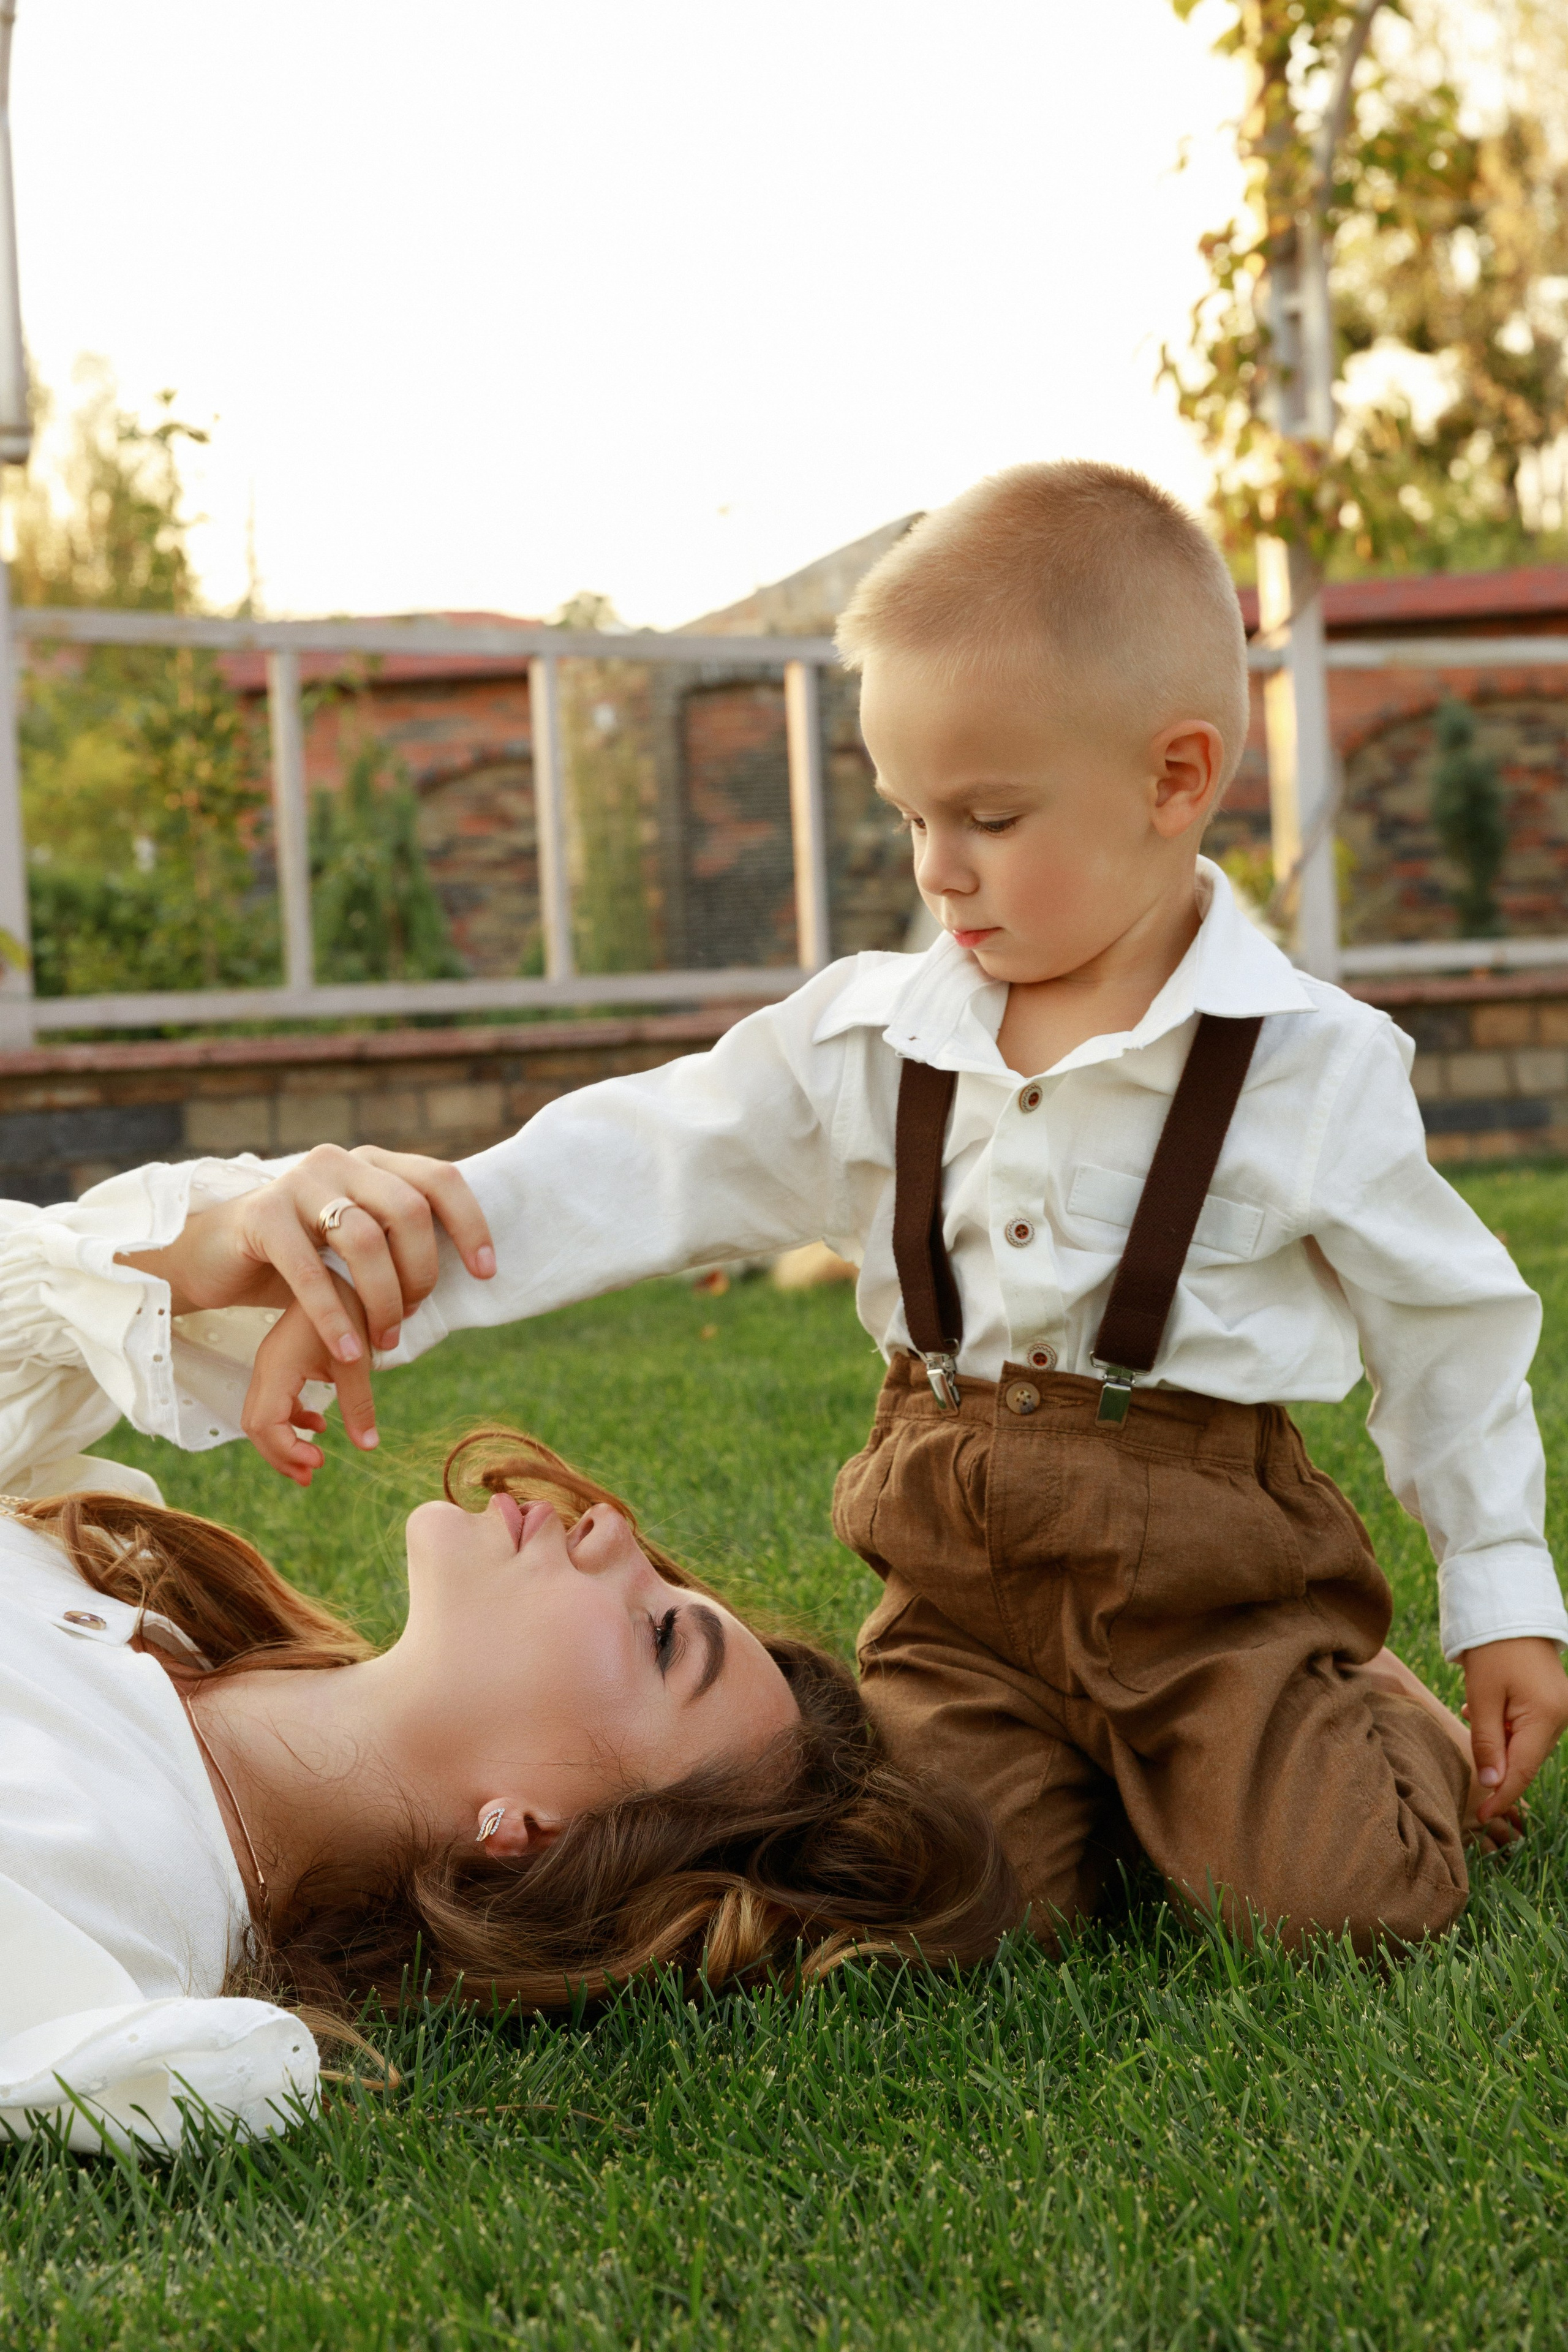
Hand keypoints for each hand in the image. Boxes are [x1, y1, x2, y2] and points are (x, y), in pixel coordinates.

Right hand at [120, 1144, 494, 1366]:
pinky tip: (348, 1352)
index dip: (470, 1223)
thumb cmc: (301, 1257)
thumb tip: (472, 1268)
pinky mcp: (262, 1216)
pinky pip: (310, 1270)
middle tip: (411, 1317)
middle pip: (408, 1210)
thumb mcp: (357, 1242)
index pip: (440, 1178)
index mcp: (372, 1162)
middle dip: (421, 1273)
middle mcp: (339, 1161)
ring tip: (385, 1340)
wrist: (213, 1256)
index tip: (485, 1272)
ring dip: (384, 1298)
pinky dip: (335, 1316)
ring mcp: (298, 1183)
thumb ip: (401, 1239)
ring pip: (365, 1238)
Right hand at [244, 1283, 374, 1484]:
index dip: (287, 1450)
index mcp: (277, 1366)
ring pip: (263, 1416)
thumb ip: (359, 1404)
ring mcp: (271, 1364)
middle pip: (256, 1425)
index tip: (319, 1463)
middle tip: (312, 1475)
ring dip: (285, 1442)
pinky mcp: (282, 1362)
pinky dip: (292, 1421)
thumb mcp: (357, 1361)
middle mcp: (267, 1367)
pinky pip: (276, 1401)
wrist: (343, 1272)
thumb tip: (369, 1447)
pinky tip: (319, 1426)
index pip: (264, 1424)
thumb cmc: (351, 1310)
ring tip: (314, 1462)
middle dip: (281, 1455)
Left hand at [1460, 1637, 1567, 1823]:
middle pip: (1526, 1758)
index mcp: (1547, 1716)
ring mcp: (1561, 1707)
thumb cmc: (1491, 1651)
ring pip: (1526, 1743)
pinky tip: (1483, 1711)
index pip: (1523, 1770)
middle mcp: (1562, 1716)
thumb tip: (1491, 1784)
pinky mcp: (1555, 1700)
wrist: (1507, 1611)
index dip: (1502, 1796)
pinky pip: (1529, 1726)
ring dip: (1499, 1742)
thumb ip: (1486, 1743)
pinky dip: (1506, 1727)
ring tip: (1474, 1713)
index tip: (1482, 1816)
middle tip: (1469, 1766)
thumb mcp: (1481, 1697)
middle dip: (1497, 1765)